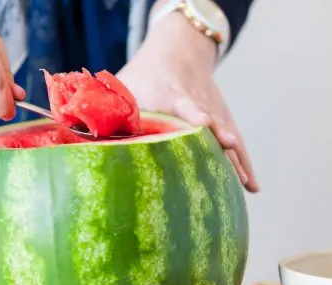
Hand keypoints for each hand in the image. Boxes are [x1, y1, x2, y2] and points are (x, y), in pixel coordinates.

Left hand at [117, 12, 258, 192]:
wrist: (179, 50)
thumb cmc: (144, 74)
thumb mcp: (124, 86)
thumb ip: (109, 111)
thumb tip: (80, 137)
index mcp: (169, 93)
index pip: (183, 103)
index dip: (193, 114)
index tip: (204, 123)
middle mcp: (196, 103)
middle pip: (212, 124)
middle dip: (222, 141)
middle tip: (231, 158)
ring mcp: (213, 112)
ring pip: (228, 137)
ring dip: (236, 160)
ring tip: (245, 185)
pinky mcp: (222, 120)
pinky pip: (236, 144)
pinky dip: (244, 164)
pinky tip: (252, 186)